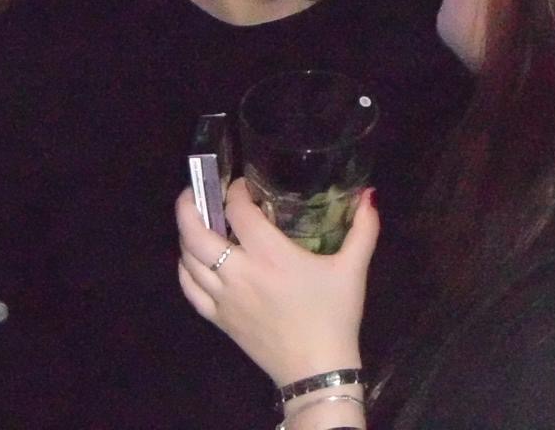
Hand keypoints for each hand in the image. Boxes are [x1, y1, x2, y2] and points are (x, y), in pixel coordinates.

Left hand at [176, 179, 376, 386]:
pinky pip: (189, 289)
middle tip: (197, 191)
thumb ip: (363, 228)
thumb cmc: (334, 315)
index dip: (235, 190)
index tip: (243, 184)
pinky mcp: (219, 319)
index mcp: (270, 254)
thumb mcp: (354, 268)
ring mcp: (224, 298)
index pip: (237, 211)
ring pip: (187, 259)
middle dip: (189, 205)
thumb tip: (368, 195)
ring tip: (196, 220)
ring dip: (186, 234)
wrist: (316, 369)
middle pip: (195, 232)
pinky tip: (192, 259)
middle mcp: (239, 272)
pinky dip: (185, 268)